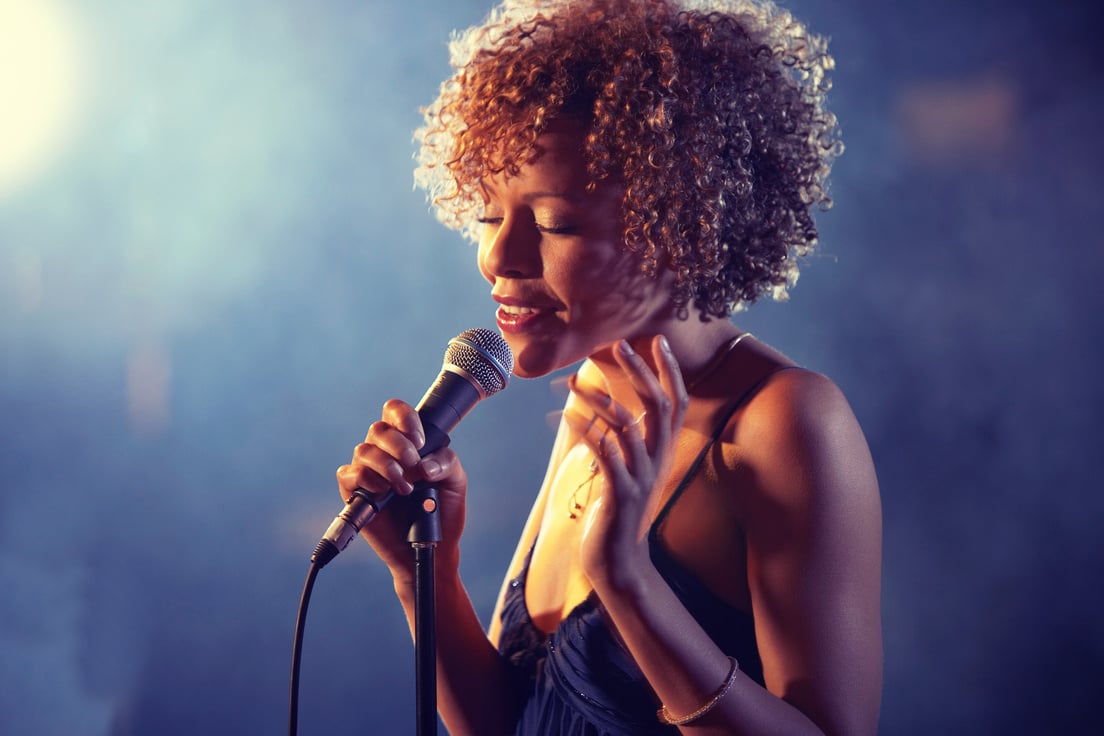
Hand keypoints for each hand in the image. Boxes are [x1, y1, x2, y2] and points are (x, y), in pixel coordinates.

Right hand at [336, 399, 468, 579]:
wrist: (431, 548)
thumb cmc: (442, 512)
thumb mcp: (455, 482)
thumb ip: (446, 462)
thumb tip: (423, 464)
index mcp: (408, 442)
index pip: (395, 411)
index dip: (404, 418)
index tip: (419, 440)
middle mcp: (385, 453)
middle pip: (379, 429)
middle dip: (400, 447)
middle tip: (414, 469)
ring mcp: (368, 472)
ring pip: (364, 449)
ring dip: (387, 466)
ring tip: (404, 488)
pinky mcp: (354, 493)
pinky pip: (348, 473)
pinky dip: (366, 479)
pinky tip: (383, 492)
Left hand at [563, 336, 688, 592]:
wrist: (618, 563)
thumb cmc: (617, 511)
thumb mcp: (627, 469)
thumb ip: (625, 440)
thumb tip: (609, 409)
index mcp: (663, 452)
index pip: (677, 402)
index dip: (670, 371)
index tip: (657, 340)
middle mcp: (658, 460)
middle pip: (660, 406)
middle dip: (641, 372)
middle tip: (619, 344)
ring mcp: (641, 478)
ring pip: (628, 427)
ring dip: (599, 399)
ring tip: (570, 382)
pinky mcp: (620, 494)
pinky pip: (606, 455)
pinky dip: (587, 431)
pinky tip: (566, 416)